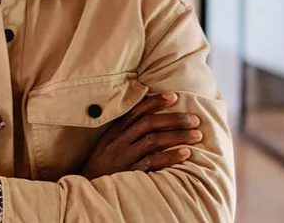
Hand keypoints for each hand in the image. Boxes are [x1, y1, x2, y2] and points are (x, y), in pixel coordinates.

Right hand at [80, 92, 202, 178]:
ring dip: (177, 136)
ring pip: (153, 140)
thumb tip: (149, 118)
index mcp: (114, 131)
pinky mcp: (129, 172)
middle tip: (194, 119)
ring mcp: (124, 156)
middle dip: (174, 119)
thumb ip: (124, 131)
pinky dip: (170, 156)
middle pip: (148, 123)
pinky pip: (152, 162)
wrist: (87, 186)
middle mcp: (118, 140)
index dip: (155, 102)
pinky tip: (186, 153)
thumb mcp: (108, 143)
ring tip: (197, 135)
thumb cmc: (102, 164)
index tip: (174, 96)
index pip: (135, 111)